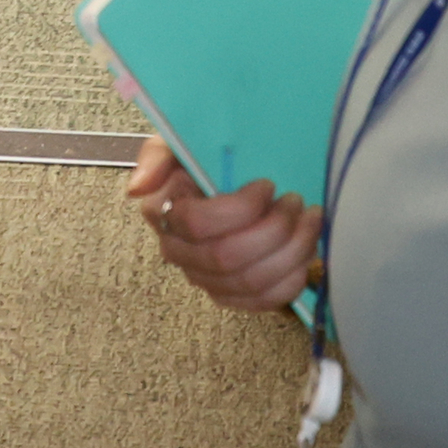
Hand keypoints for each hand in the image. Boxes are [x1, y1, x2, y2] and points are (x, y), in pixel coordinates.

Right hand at [123, 137, 322, 311]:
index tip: (267, 184)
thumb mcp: (177, 145)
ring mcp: (205, 279)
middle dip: (273, 229)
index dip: (240, 208)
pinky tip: (305, 253)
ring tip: (309, 220)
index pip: (198, 223)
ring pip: (251, 282)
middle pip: (228, 257)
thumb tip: (138, 190)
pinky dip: (291, 279)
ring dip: (290, 251)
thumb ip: (156, 158)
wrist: (224, 180)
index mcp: (165, 213)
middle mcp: (180, 253)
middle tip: (296, 201)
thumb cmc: (202, 161)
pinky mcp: (231, 296)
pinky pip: (263, 302)